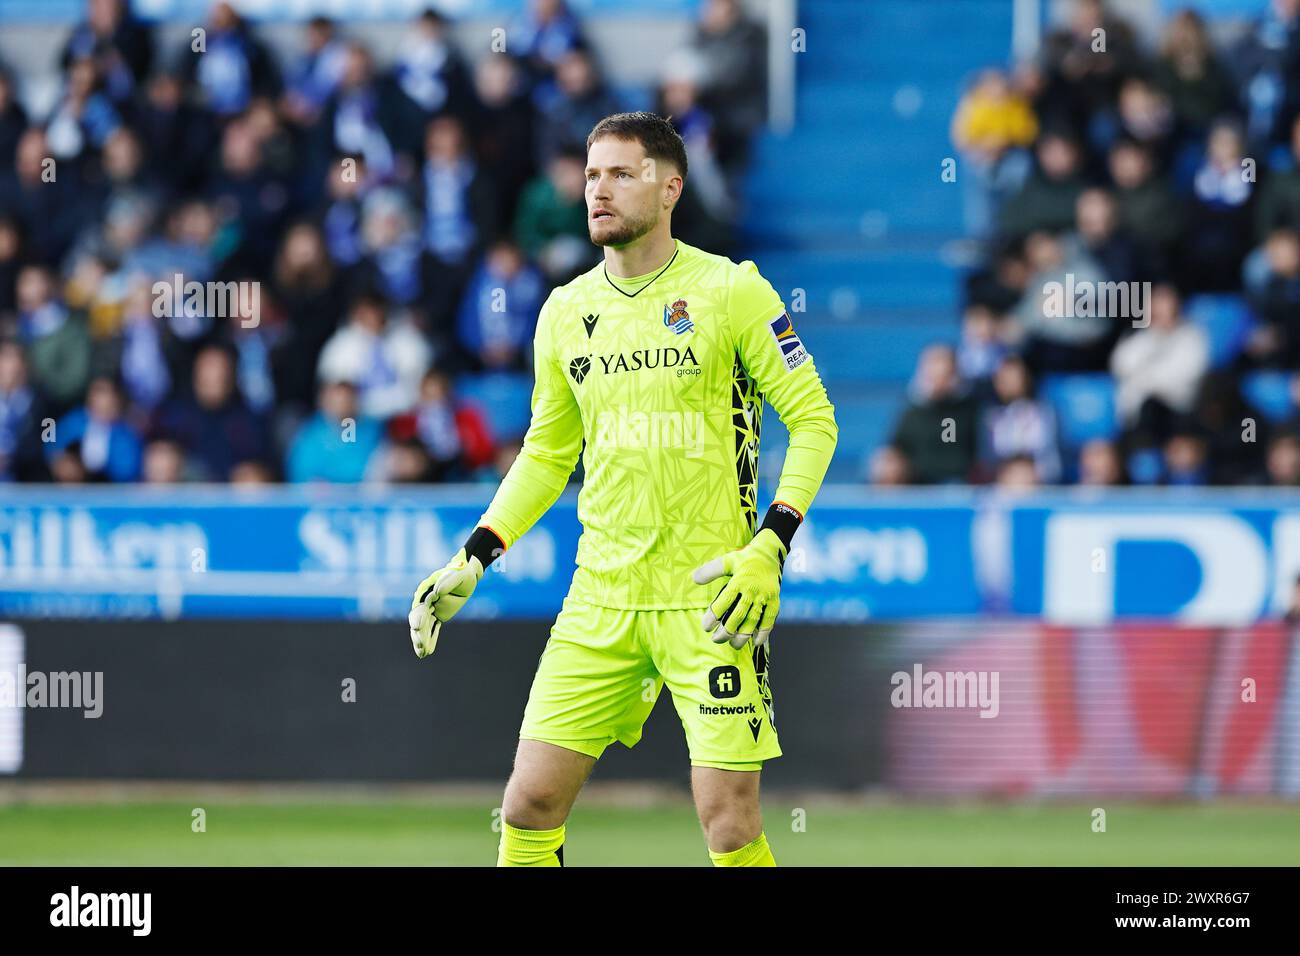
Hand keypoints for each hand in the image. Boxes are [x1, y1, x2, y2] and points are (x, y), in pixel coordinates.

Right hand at [408, 549, 484, 658]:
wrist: (467, 574)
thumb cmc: (462, 572)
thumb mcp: (458, 575)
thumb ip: (448, 582)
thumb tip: (436, 592)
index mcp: (427, 591)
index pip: (420, 607)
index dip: (418, 617)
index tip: (417, 627)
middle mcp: (426, 602)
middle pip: (419, 620)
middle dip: (419, 634)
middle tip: (421, 646)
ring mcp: (432, 610)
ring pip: (424, 628)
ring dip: (423, 640)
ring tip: (423, 654)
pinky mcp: (439, 615)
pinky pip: (433, 629)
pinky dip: (431, 640)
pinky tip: (428, 652)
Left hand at [691, 529, 785, 648]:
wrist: (770, 552)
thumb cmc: (745, 558)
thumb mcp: (726, 561)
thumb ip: (710, 570)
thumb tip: (693, 579)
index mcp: (738, 581)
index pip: (723, 603)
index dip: (713, 617)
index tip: (705, 627)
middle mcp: (752, 590)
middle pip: (738, 615)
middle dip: (726, 631)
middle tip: (716, 640)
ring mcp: (764, 596)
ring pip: (753, 620)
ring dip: (743, 635)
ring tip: (733, 645)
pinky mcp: (774, 600)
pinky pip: (770, 619)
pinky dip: (764, 632)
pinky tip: (756, 642)